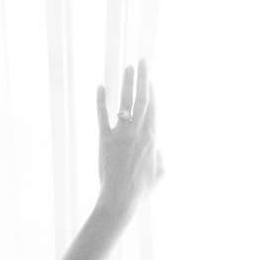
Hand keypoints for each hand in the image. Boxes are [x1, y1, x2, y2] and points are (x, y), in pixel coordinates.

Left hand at [96, 58, 161, 219]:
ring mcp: (121, 134)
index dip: (151, 91)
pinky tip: (100, 86)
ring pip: (125, 102)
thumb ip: (160, 161)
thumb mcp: (158, 177)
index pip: (152, 108)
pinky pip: (102, 115)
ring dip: (126, 83)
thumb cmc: (141, 191)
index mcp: (152, 139)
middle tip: (142, 61)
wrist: (121, 198)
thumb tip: (159, 153)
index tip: (150, 77)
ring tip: (127, 67)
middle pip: (141, 99)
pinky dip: (100, 100)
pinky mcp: (105, 139)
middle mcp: (138, 132)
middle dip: (142, 78)